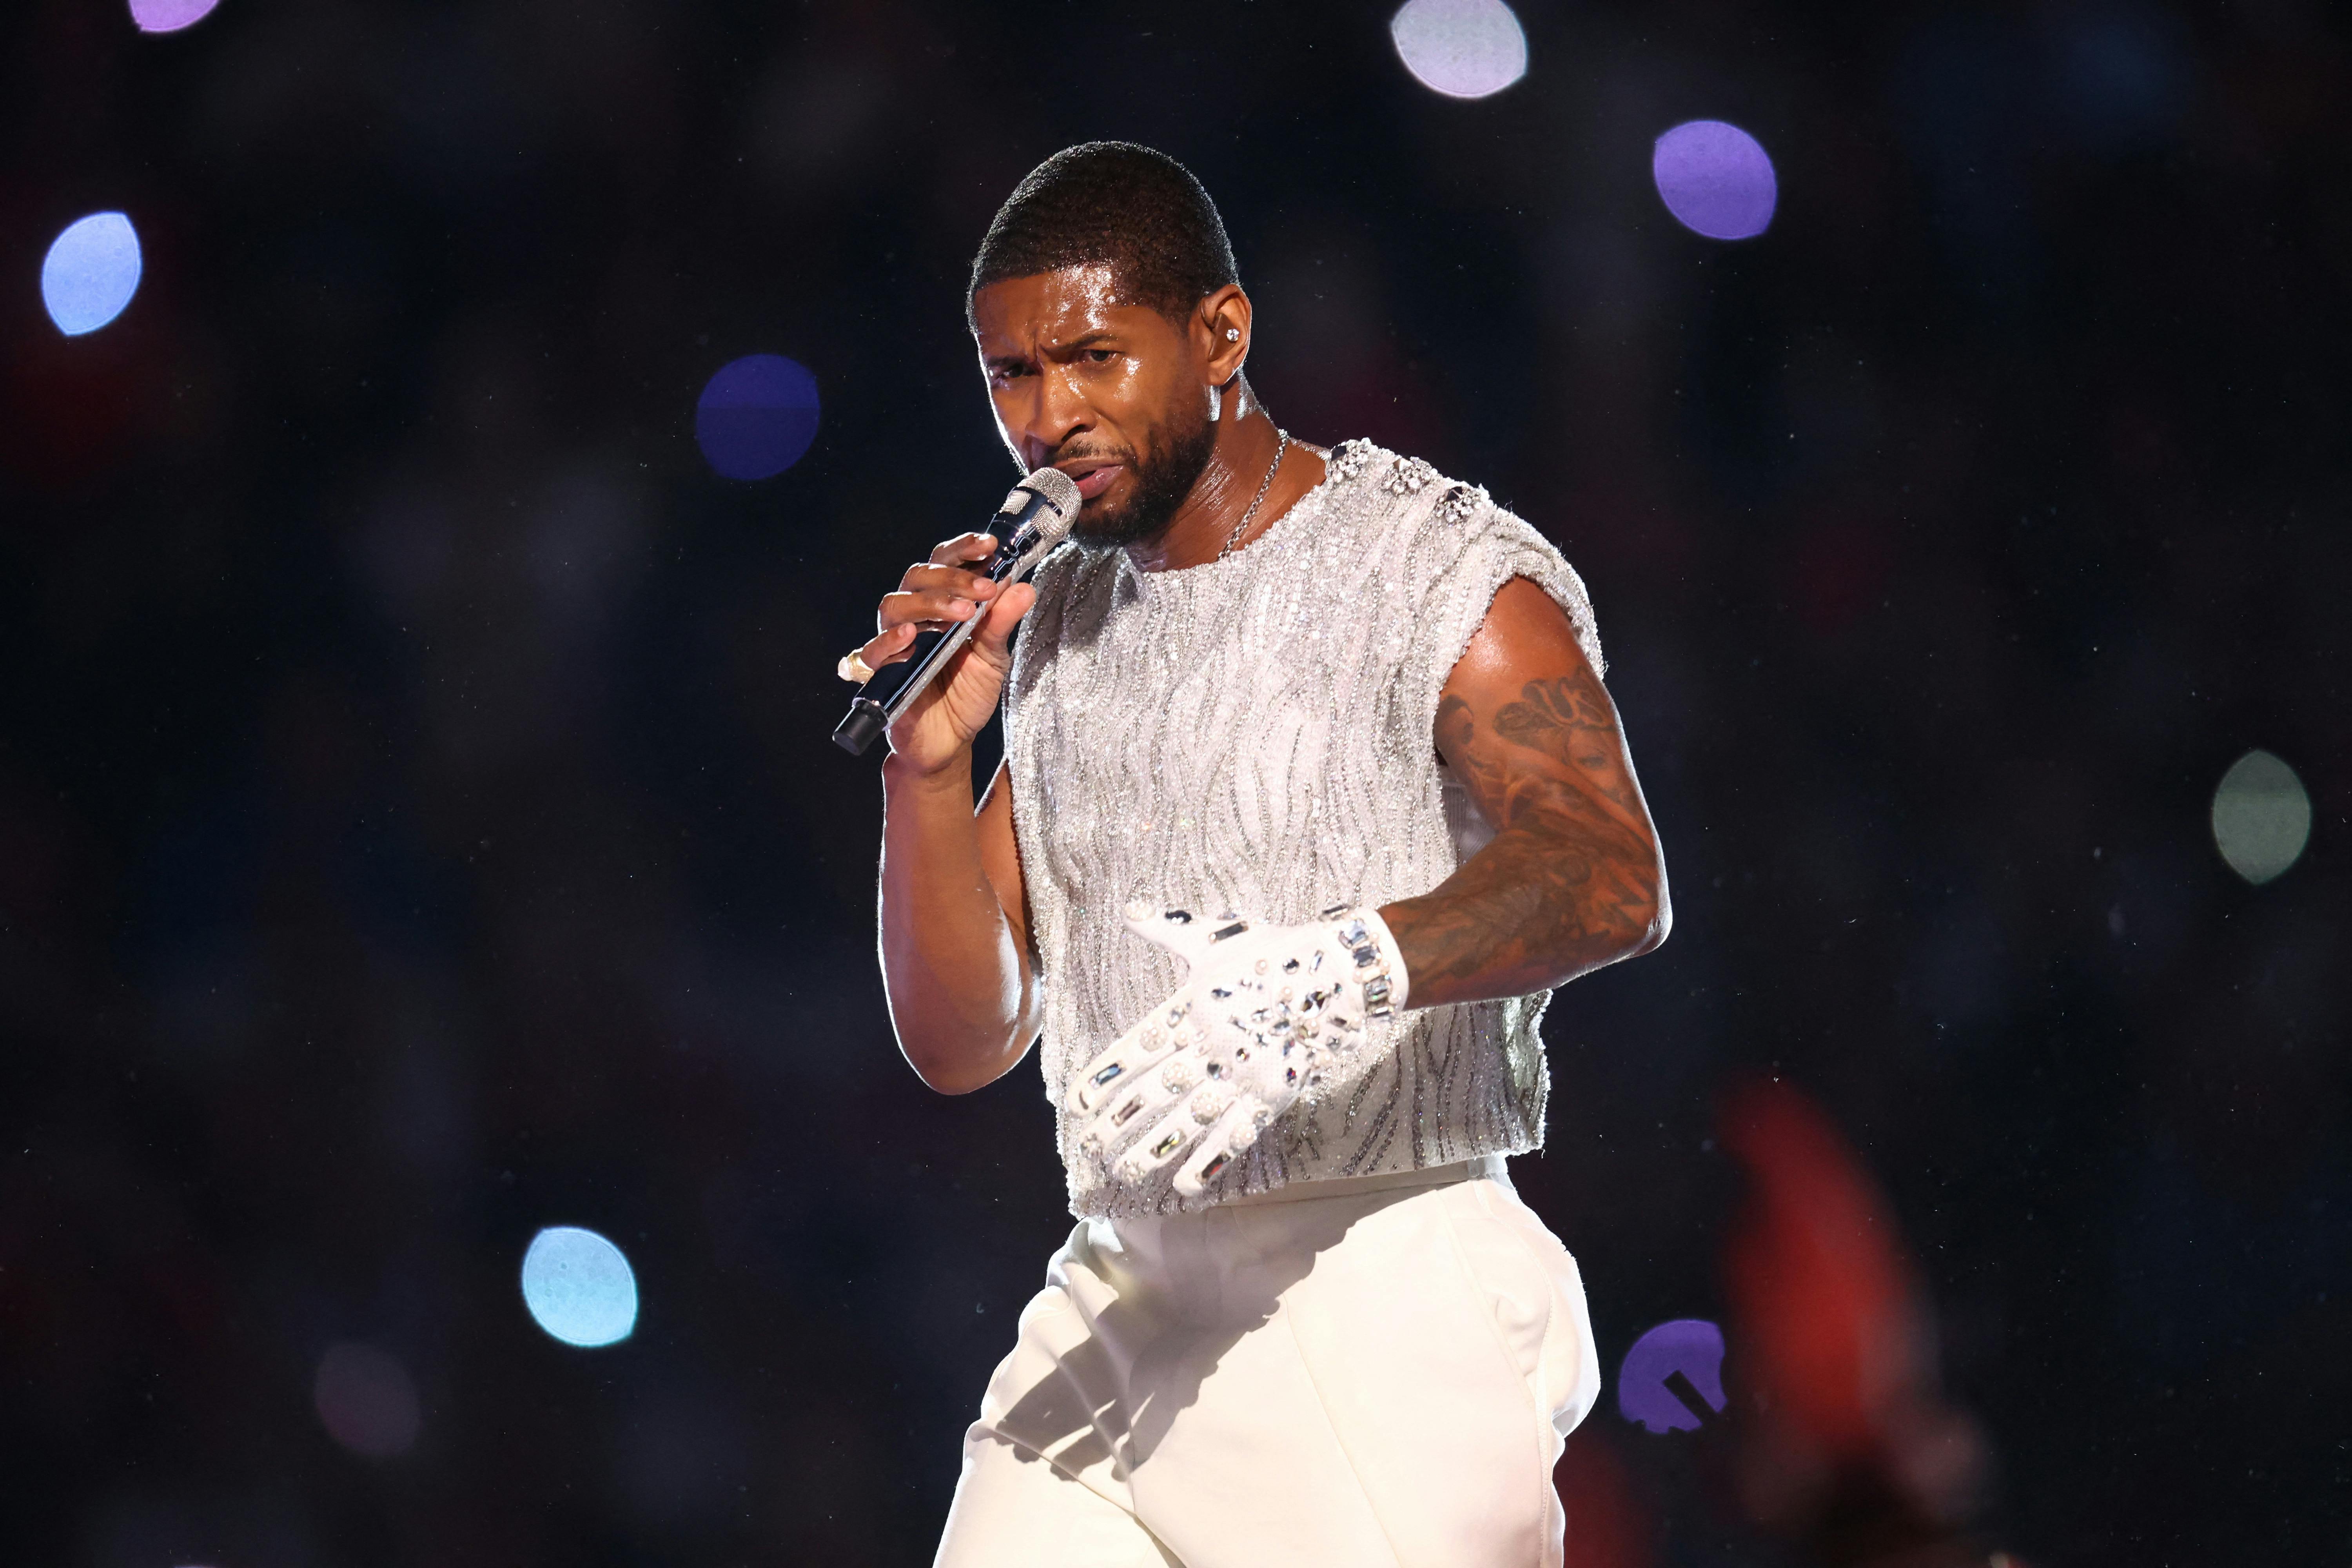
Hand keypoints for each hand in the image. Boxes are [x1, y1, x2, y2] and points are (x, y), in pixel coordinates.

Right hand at [845, 532, 1037, 775]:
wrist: (950, 741)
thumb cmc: (966, 693)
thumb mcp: (993, 656)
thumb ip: (1002, 621)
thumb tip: (1023, 586)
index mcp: (940, 604)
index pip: (944, 563)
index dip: (963, 550)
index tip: (990, 545)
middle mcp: (914, 616)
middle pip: (917, 576)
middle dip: (952, 577)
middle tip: (984, 590)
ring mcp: (895, 642)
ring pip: (894, 605)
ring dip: (928, 603)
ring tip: (961, 613)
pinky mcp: (879, 674)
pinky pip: (872, 652)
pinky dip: (889, 641)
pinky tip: (911, 637)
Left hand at [1066, 904, 1407, 1198]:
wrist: (1338, 970)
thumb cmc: (1275, 951)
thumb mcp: (1215, 938)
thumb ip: (1168, 931)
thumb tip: (1129, 909)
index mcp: (1191, 1010)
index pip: (1137, 1050)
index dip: (1106, 1077)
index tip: (1075, 1102)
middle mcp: (1210, 1046)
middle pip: (1155, 1092)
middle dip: (1120, 1122)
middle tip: (1089, 1148)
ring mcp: (1241, 1074)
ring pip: (1188, 1120)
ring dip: (1154, 1149)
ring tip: (1123, 1174)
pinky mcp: (1272, 1095)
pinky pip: (1235, 1137)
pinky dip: (1208, 1162)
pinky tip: (1183, 1187)